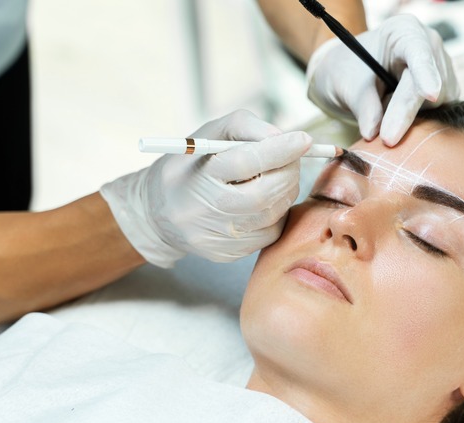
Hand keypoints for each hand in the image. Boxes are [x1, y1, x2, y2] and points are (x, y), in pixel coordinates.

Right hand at [100, 110, 311, 267]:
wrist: (158, 213)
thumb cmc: (190, 166)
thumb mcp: (208, 135)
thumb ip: (245, 127)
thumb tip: (283, 138)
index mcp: (197, 176)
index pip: (245, 162)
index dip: (279, 150)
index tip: (305, 139)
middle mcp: (204, 210)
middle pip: (264, 194)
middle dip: (289, 172)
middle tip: (294, 158)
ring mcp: (216, 237)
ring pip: (271, 215)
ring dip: (285, 191)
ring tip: (275, 176)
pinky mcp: (226, 254)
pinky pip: (268, 234)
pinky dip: (276, 213)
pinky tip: (263, 201)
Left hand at [306, 14, 458, 145]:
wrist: (350, 77)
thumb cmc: (347, 71)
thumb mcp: (346, 85)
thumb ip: (363, 106)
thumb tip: (373, 132)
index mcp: (403, 31)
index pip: (419, 51)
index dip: (426, 73)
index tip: (430, 95)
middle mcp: (428, 46)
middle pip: (430, 82)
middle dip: (407, 110)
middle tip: (387, 138)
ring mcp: (440, 69)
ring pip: (437, 102)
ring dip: (409, 117)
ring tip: (382, 106)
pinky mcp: (445, 91)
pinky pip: (438, 113)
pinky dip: (416, 122)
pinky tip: (395, 116)